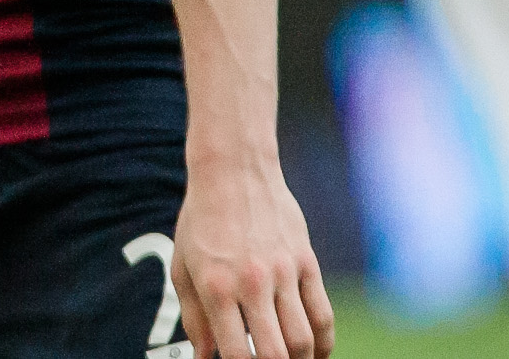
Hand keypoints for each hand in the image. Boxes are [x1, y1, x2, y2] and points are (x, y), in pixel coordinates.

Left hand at [172, 154, 333, 358]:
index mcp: (217, 287)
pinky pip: (322, 313)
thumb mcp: (184, 267)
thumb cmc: (203, 219)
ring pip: (303, 339)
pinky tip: (317, 355)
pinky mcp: (306, 262)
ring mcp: (283, 273)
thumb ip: (193, 317)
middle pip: (274, 354)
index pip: (236, 353)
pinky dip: (324, 343)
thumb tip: (203, 356)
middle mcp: (251, 283)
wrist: (233, 169)